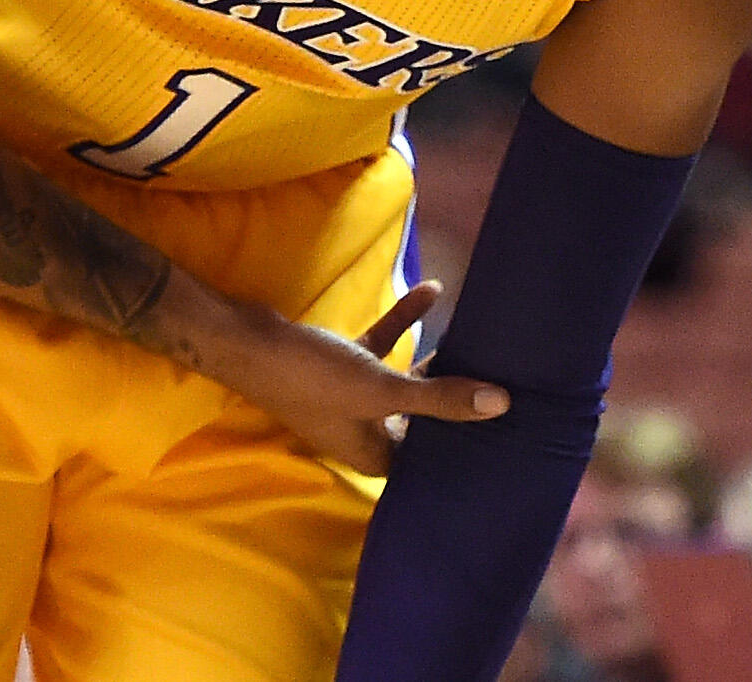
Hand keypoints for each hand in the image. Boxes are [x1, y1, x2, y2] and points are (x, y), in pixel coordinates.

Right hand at [214, 280, 508, 476]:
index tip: (502, 429)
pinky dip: (403, 324)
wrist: (248, 341)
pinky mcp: (340, 365)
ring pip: (402, 382)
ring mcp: (350, 397)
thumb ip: (439, 399)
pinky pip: (381, 348)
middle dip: (454, 400)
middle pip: (419, 421)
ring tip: (477, 340)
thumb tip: (501, 405)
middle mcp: (363, 432)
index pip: (427, 460)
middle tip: (501, 381)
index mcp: (373, 454)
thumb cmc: (313, 378)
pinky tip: (431, 291)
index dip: (460, 447)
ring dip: (432, 359)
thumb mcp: (380, 390)